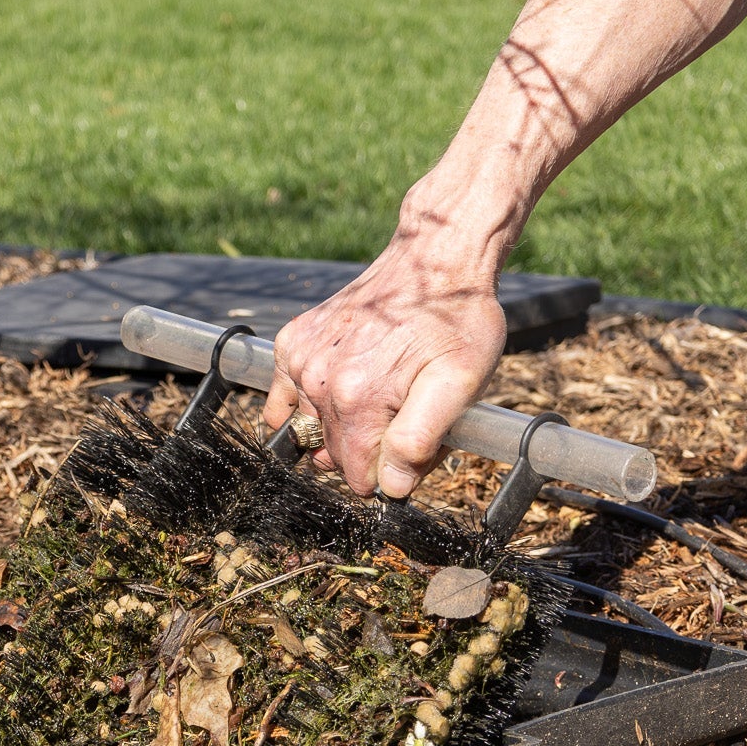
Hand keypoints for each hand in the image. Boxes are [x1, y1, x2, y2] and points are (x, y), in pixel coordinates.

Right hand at [264, 237, 505, 498]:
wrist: (434, 259)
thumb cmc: (455, 320)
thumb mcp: (460, 382)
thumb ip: (420, 440)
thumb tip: (391, 486)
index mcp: (357, 398)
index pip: (359, 475)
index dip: (391, 471)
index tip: (413, 445)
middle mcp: (318, 381)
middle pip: (335, 454)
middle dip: (369, 447)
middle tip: (403, 412)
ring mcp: (300, 361)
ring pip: (312, 429)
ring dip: (341, 424)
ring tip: (377, 391)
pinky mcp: (292, 342)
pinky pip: (286, 397)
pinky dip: (309, 402)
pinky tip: (341, 383)